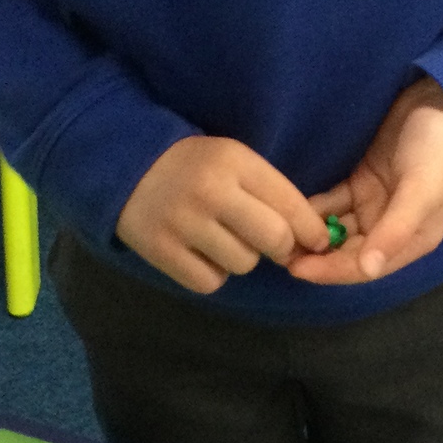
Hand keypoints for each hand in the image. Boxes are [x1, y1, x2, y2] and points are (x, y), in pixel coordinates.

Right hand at [117, 136, 331, 294]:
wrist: (125, 167)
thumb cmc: (194, 167)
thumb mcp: (233, 161)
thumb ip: (271, 192)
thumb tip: (311, 239)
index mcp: (233, 161)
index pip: (290, 203)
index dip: (312, 230)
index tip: (317, 241)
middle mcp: (210, 191)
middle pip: (274, 239)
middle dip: (282, 248)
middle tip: (273, 247)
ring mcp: (182, 222)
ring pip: (243, 263)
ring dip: (242, 258)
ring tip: (223, 239)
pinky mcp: (160, 250)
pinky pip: (210, 282)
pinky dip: (212, 274)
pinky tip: (201, 254)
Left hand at [288, 76, 442, 285]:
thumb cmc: (439, 151)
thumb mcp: (421, 191)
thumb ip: (396, 230)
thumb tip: (369, 270)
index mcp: (412, 241)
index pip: (366, 267)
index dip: (332, 271)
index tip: (297, 269)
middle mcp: (391, 229)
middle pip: (348, 252)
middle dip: (316, 256)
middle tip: (278, 251)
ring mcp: (375, 206)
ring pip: (337, 230)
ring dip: (312, 234)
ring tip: (278, 233)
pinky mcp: (362, 183)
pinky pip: (333, 204)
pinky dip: (314, 208)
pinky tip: (289, 208)